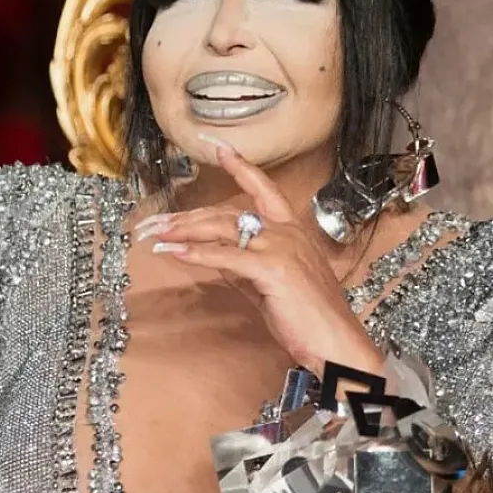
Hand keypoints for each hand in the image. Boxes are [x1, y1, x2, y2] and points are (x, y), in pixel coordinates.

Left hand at [135, 135, 383, 376]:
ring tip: (156, 234)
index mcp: (292, 231)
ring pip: (223, 228)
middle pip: (227, 212)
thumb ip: (244, 267)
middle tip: (155, 221)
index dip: (241, 167)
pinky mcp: (273, 269)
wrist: (337, 343)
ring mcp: (281, 248)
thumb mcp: (271, 285)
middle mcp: (287, 232)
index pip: (264, 189)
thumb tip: (214, 257)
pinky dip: (198, 254)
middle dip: (187, 216)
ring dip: (184, 231)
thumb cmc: (308, 318)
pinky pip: (227, 256)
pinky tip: (176, 253)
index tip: (219, 148)